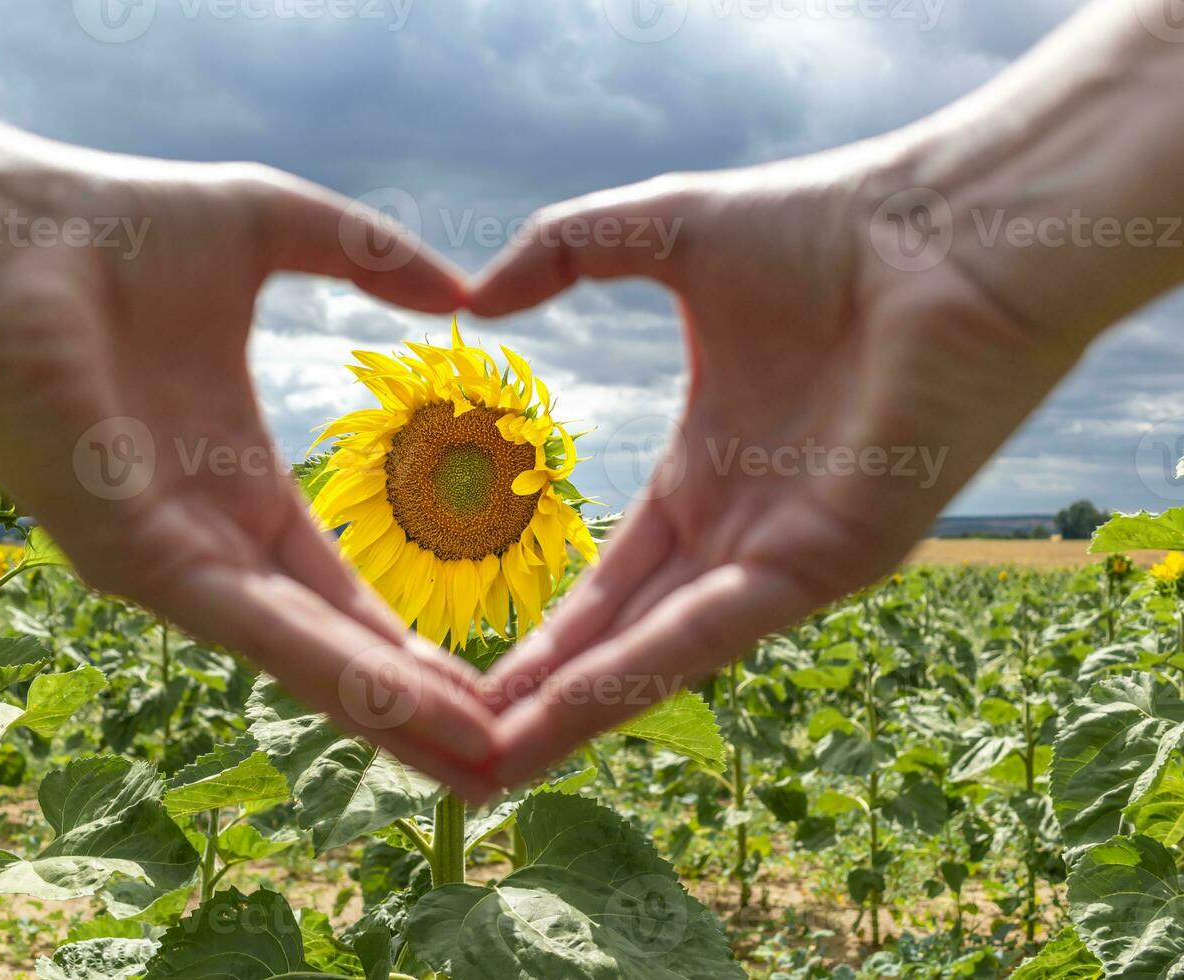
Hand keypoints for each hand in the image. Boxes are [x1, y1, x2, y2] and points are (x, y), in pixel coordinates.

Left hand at [0, 154, 503, 798]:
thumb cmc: (109, 225)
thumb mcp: (270, 226)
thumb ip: (368, 255)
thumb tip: (458, 286)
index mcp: (236, 485)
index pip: (336, 590)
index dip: (405, 641)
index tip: (478, 684)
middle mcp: (207, 541)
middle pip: (331, 647)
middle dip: (414, 707)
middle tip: (499, 762)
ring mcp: (170, 561)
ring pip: (301, 657)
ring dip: (393, 714)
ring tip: (479, 763)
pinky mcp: (136, 559)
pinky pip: (254, 628)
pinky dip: (334, 674)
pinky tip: (409, 708)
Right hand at [469, 159, 1093, 788]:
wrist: (948, 228)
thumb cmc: (828, 225)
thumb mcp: (662, 230)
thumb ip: (563, 250)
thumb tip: (476, 294)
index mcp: (710, 475)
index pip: (615, 580)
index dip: (552, 633)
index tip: (483, 677)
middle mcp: (744, 533)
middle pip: (628, 638)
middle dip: (549, 698)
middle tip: (467, 753)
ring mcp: (785, 556)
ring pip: (663, 654)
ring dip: (578, 713)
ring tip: (494, 766)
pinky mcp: (827, 562)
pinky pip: (711, 630)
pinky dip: (633, 676)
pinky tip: (560, 714)